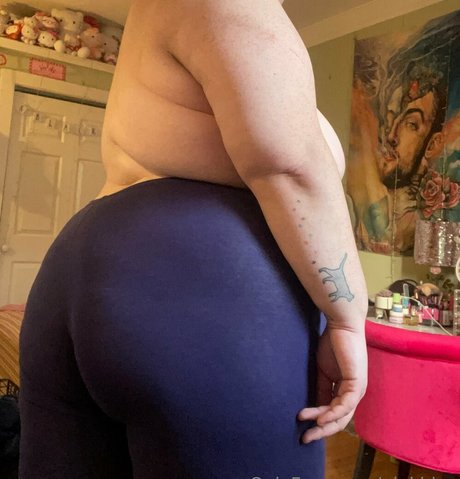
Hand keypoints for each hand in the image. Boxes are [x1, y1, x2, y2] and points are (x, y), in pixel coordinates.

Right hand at [297, 323, 366, 442]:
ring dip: (324, 423)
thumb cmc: (332, 343)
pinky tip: (319, 418)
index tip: (302, 428)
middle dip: (322, 431)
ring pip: (342, 415)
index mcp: (346, 389)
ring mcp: (357, 389)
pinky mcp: (357, 383)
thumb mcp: (322, 371)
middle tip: (305, 439)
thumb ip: (321, 388)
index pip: (334, 413)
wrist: (341, 325)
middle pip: (340, 420)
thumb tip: (313, 407)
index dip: (318, 423)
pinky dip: (332, 413)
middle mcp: (354, 392)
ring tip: (307, 426)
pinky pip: (345, 404)